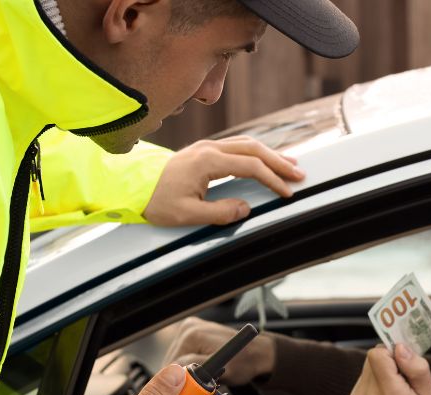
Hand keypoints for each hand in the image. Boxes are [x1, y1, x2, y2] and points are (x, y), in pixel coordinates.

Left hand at [142, 136, 304, 226]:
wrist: (131, 186)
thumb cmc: (155, 201)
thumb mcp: (186, 215)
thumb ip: (219, 213)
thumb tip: (245, 208)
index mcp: (206, 161)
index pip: (250, 167)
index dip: (272, 180)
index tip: (287, 193)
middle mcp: (209, 148)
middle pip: (254, 149)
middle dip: (279, 162)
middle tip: (300, 174)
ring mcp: (207, 147)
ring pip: (247, 144)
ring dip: (271, 154)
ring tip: (290, 164)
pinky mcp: (204, 151)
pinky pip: (237, 146)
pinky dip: (257, 153)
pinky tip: (266, 160)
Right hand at [164, 317, 275, 385]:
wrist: (257, 353)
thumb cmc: (244, 362)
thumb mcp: (220, 373)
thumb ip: (195, 374)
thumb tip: (176, 378)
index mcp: (191, 334)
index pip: (171, 366)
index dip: (178, 384)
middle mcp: (188, 328)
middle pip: (171, 363)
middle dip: (182, 378)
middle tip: (197, 388)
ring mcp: (189, 329)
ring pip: (175, 362)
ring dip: (185, 373)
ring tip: (202, 377)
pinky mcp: (191, 334)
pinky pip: (182, 356)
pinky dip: (188, 366)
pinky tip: (200, 370)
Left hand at [346, 344, 430, 394]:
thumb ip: (417, 368)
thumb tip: (401, 348)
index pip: (377, 354)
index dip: (392, 352)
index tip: (404, 361)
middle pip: (371, 359)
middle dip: (389, 362)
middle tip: (404, 378)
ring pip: (367, 369)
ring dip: (382, 373)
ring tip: (397, 392)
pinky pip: (363, 381)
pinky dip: (375, 383)